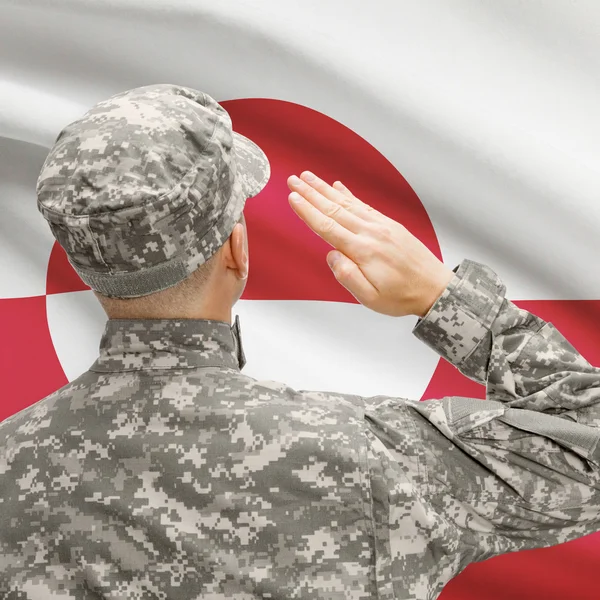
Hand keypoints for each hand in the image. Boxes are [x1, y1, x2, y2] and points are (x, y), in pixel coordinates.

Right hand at [287, 172, 454, 317]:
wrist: (435, 288)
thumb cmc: (402, 296)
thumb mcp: (370, 298)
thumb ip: (347, 276)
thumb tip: (331, 255)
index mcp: (363, 251)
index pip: (328, 227)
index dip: (308, 211)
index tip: (293, 198)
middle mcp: (371, 233)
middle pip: (334, 209)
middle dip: (311, 193)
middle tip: (294, 180)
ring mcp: (382, 226)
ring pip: (347, 203)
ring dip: (326, 189)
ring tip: (309, 178)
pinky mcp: (390, 225)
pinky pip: (364, 205)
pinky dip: (349, 195)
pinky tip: (339, 187)